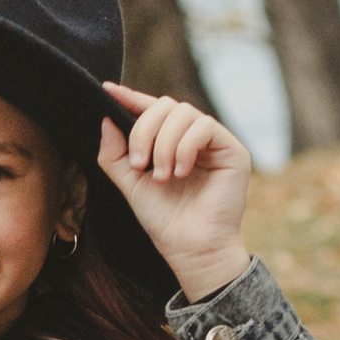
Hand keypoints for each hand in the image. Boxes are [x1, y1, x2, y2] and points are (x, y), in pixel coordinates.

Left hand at [95, 85, 252, 301]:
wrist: (190, 249)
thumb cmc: (164, 221)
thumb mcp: (130, 185)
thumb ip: (115, 154)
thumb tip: (106, 119)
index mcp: (170, 142)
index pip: (151, 110)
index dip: (130, 98)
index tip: (107, 91)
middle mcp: (192, 137)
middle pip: (165, 105)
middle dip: (144, 130)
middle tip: (139, 164)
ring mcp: (214, 142)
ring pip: (184, 113)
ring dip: (164, 144)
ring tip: (162, 176)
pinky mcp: (232, 149)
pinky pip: (204, 126)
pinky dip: (185, 146)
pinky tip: (181, 172)